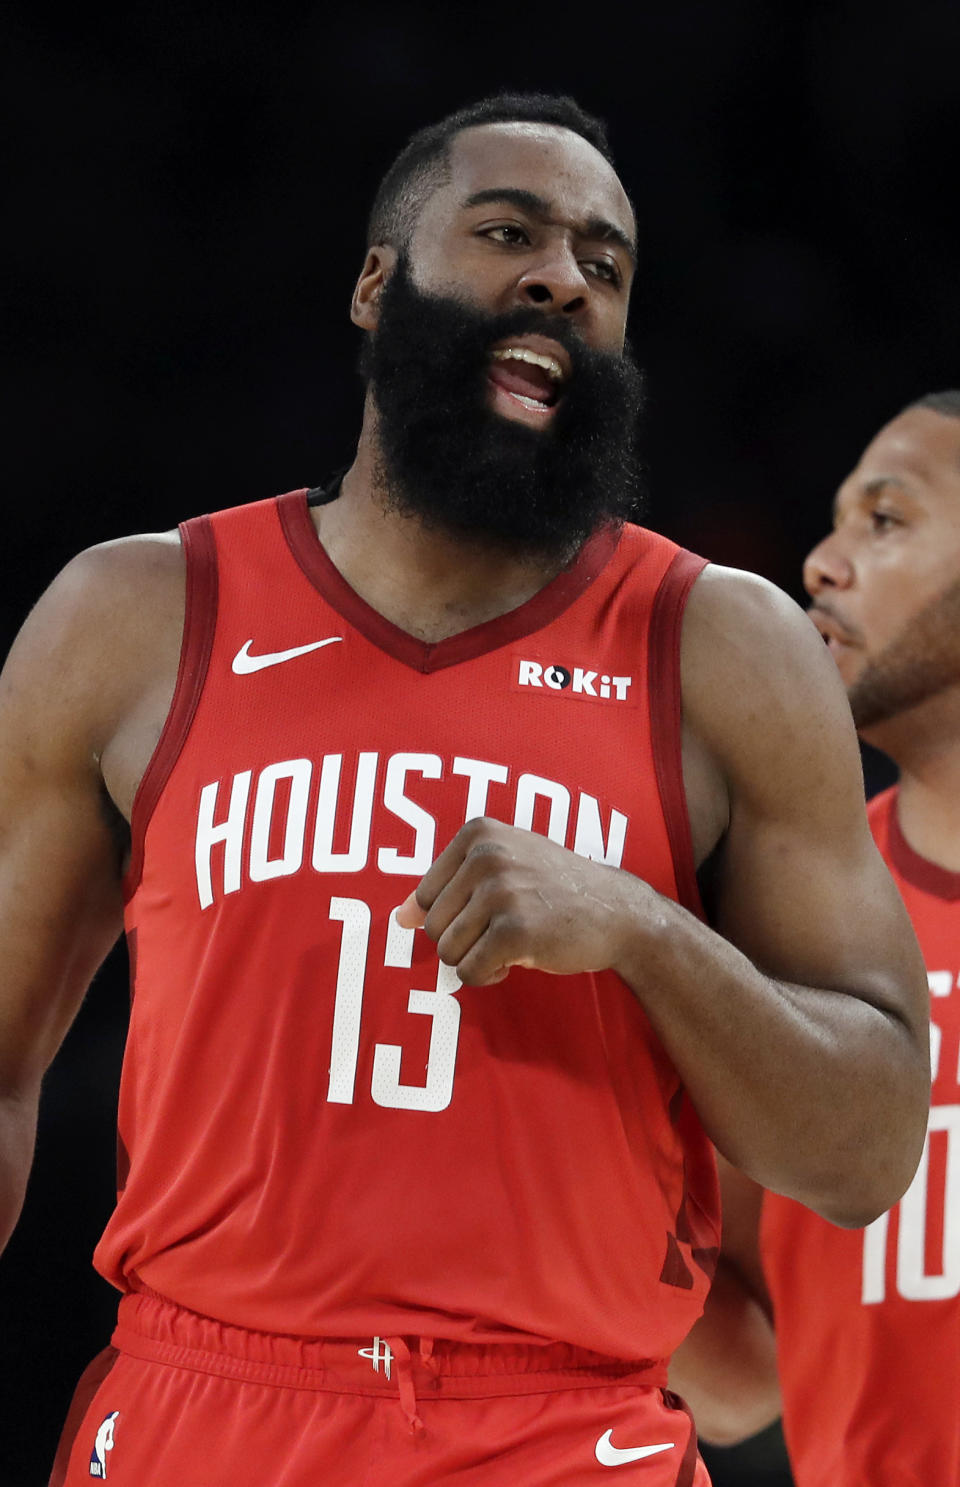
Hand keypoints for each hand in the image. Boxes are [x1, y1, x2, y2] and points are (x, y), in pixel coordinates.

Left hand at [395, 817, 636, 985]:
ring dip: (476, 960)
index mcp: (478, 834)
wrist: (617, 911)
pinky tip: (517, 961)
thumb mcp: (502, 868)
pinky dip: (488, 976)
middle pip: (432, 926)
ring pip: (447, 952)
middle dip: (463, 941)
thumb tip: (399, 918)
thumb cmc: (553, 890)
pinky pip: (469, 972)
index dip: (453, 917)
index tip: (490, 912)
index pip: (425, 895)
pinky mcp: (514, 931)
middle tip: (504, 931)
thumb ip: (449, 886)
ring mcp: (500, 893)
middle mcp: (486, 856)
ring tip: (511, 944)